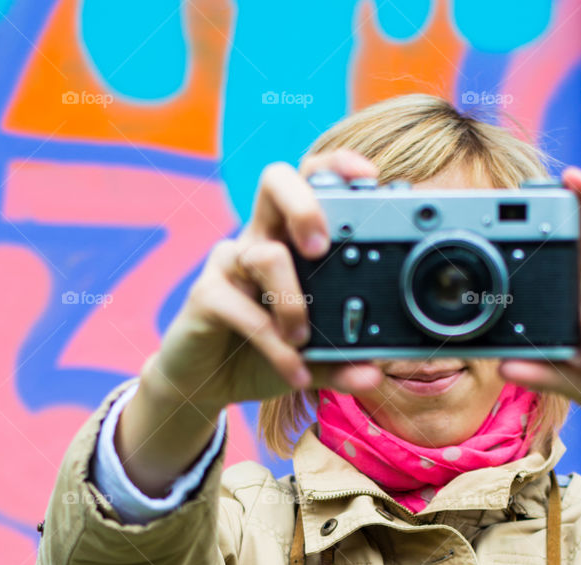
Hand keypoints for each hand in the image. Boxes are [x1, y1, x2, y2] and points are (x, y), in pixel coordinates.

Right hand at [140, 149, 383, 414]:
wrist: (203, 382)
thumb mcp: (310, 359)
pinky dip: (275, 347)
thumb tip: (376, 374)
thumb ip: (342, 361)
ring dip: (293, 302)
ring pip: (265, 255)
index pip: (309, 182)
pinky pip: (244, 310)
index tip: (368, 176)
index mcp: (289, 239)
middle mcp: (259, 239)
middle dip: (304, 204)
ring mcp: (230, 264)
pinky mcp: (206, 296)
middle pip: (275, 182)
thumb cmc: (259, 355)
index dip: (335, 167)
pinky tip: (294, 372)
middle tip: (321, 248)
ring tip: (304, 342)